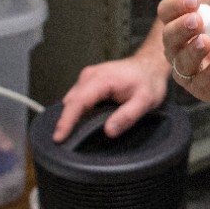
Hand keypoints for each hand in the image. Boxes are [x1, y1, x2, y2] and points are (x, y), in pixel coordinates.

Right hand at [51, 48, 168, 141]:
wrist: (150, 65)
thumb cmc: (149, 80)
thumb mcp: (146, 101)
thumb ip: (127, 116)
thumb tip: (109, 130)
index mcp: (102, 79)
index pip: (78, 102)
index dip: (67, 121)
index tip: (59, 137)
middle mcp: (90, 76)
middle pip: (70, 102)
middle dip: (64, 122)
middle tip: (62, 143)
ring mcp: (87, 77)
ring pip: (71, 100)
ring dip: (69, 117)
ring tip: (68, 136)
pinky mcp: (88, 81)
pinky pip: (76, 98)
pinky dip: (75, 111)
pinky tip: (78, 123)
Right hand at [160, 0, 209, 103]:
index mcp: (183, 27)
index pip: (167, 13)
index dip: (175, 5)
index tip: (195, 0)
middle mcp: (179, 49)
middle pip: (168, 37)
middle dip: (180, 28)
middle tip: (196, 21)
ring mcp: (188, 71)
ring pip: (180, 61)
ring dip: (192, 50)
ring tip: (206, 41)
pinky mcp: (201, 90)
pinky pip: (201, 82)